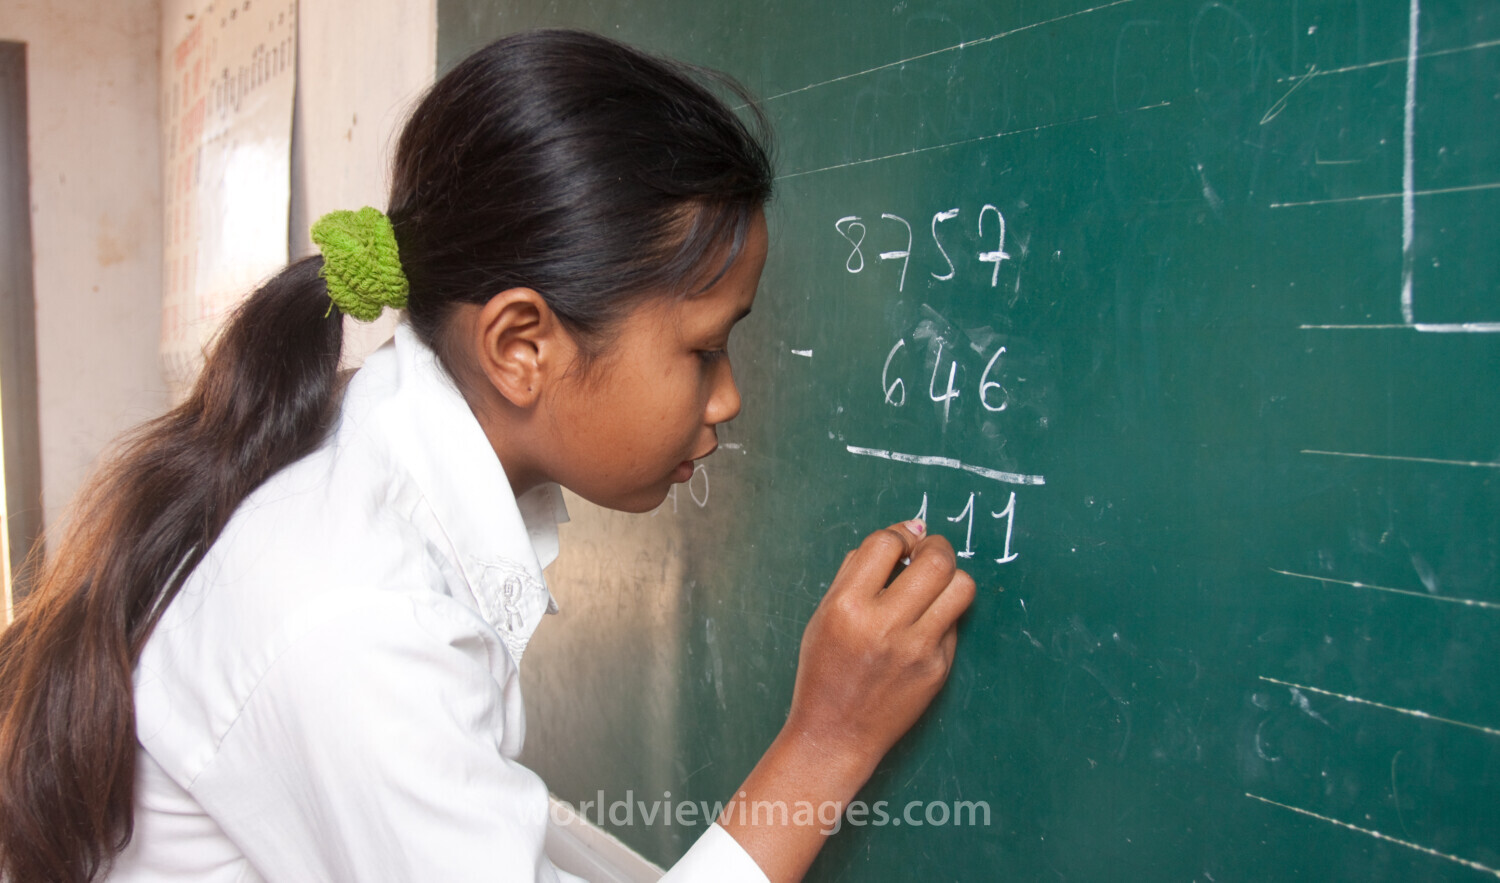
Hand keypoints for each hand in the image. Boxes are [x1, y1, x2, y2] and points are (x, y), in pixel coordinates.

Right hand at [782, 519, 975, 781]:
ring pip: (961, 586)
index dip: (899, 534)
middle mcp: (885, 625)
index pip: (886, 543)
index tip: (903, 541)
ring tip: (936, 583)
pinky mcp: (938, 668)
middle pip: (936, 559)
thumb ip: (855, 574)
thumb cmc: (825, 671)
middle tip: (928, 552)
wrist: (836, 734)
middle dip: (935, 545)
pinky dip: (943, 614)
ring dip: (951, 576)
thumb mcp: (823, 615)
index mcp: (847, 606)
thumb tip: (900, 537)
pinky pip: (954, 623)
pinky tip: (924, 623)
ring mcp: (917, 649)